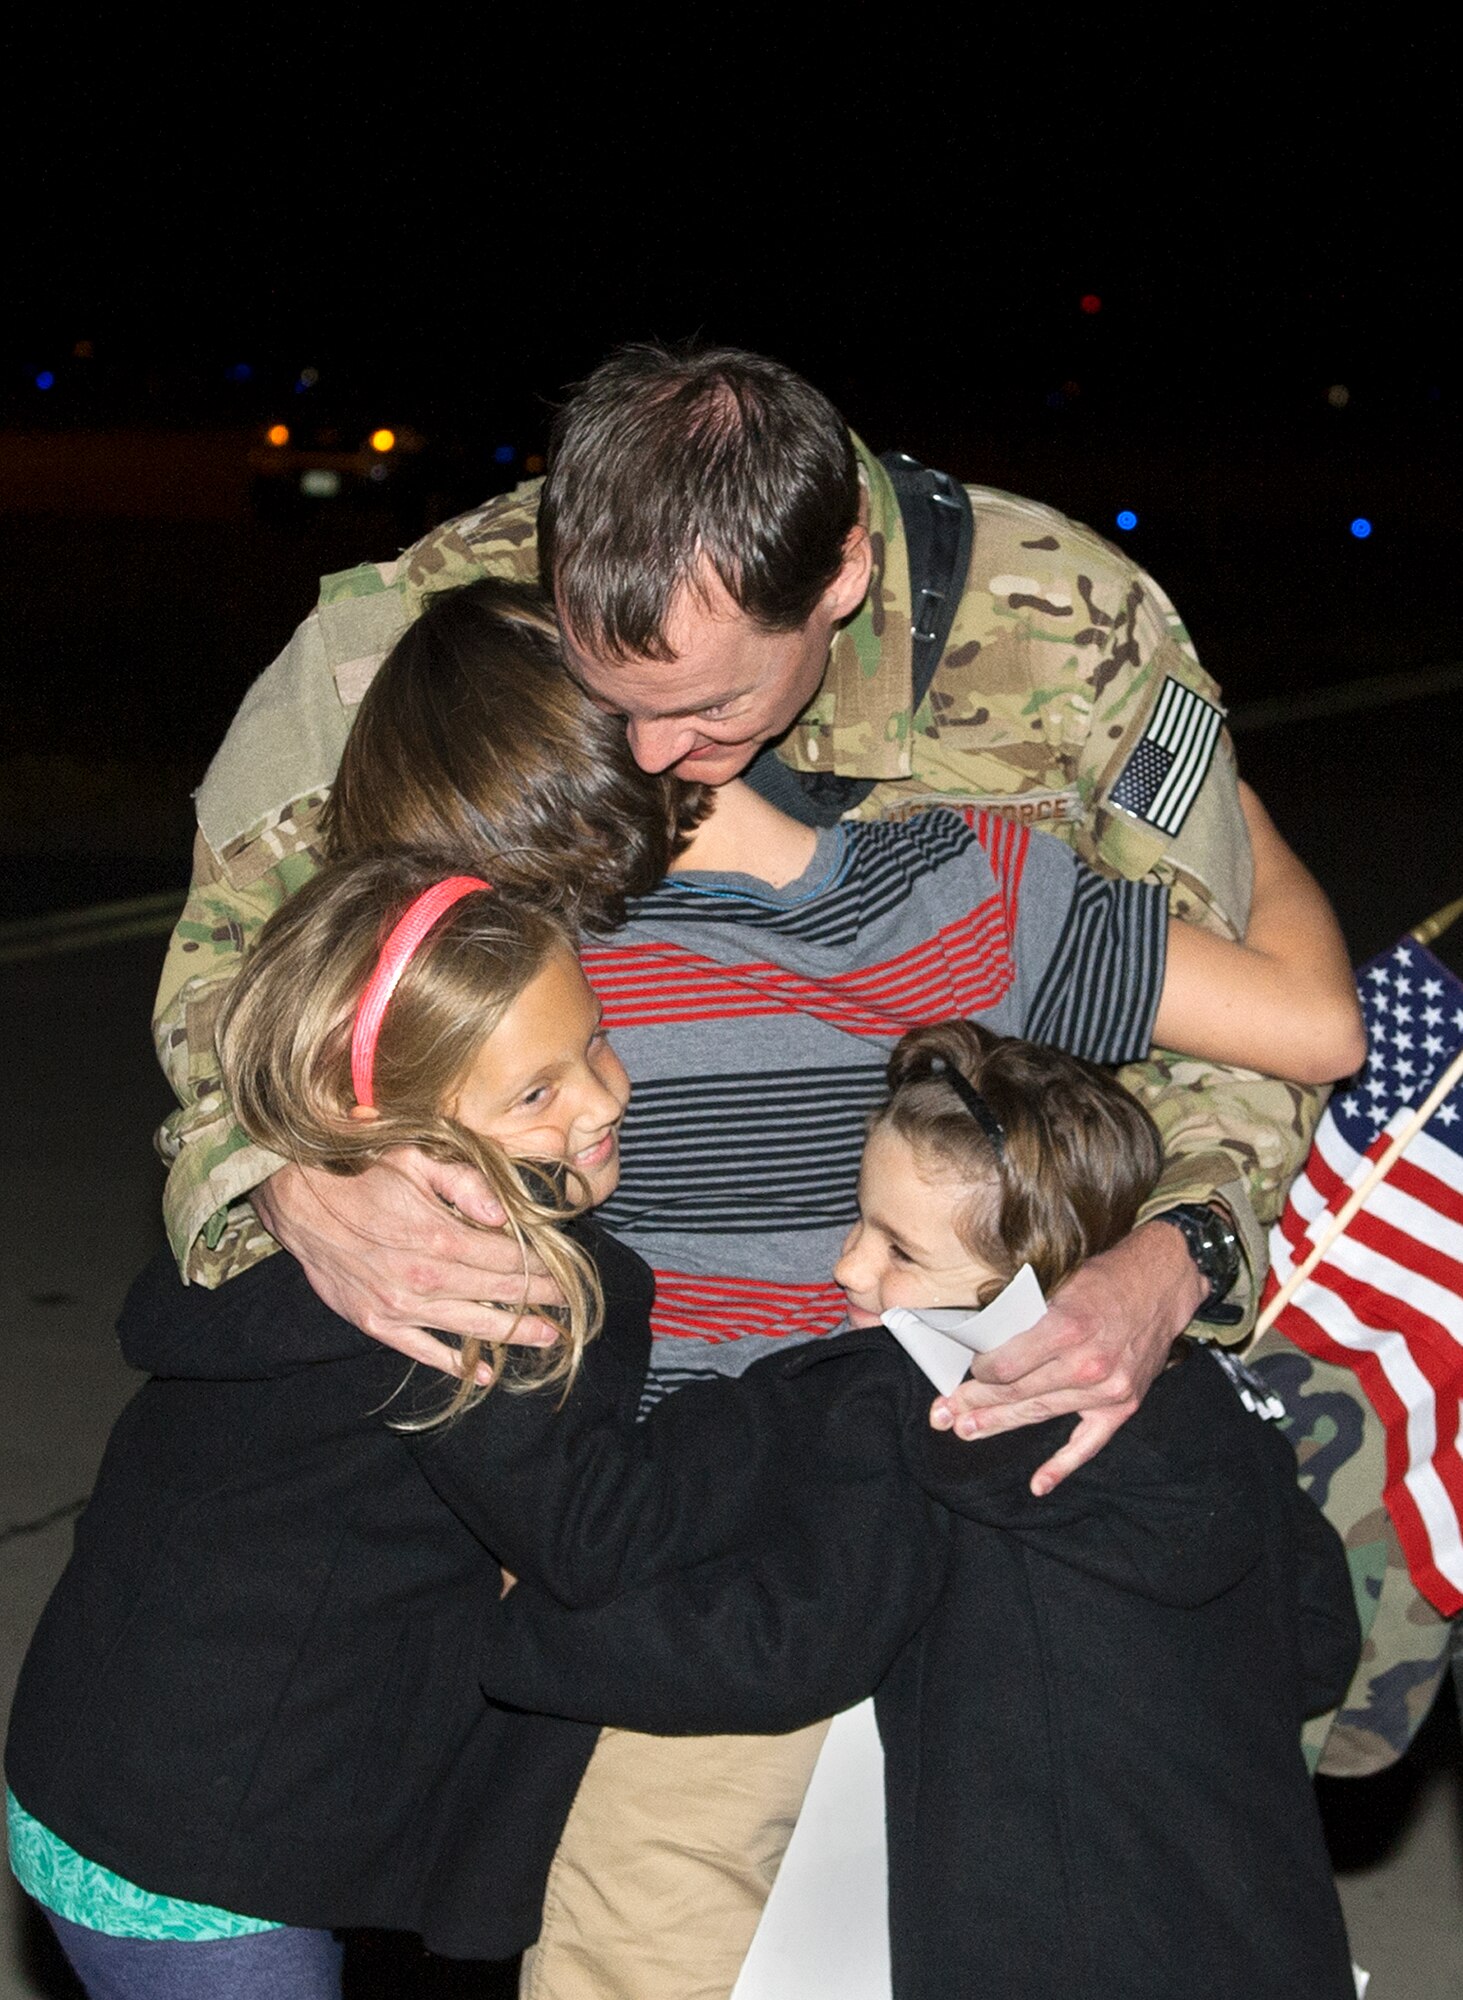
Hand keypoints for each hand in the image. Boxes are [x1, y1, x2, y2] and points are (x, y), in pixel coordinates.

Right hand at [253, 1148, 565, 1377]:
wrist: (299, 1201)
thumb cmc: (360, 1172)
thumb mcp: (416, 1160)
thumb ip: (465, 1184)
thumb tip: (504, 1214)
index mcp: (440, 1237)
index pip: (506, 1258)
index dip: (541, 1267)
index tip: (567, 1272)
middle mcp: (424, 1277)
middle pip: (496, 1293)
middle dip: (538, 1299)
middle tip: (569, 1305)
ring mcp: (400, 1306)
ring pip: (470, 1326)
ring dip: (513, 1333)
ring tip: (547, 1336)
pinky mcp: (377, 1322)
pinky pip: (423, 1351)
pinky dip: (455, 1363)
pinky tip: (483, 1374)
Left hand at [928, 1219, 1206, 1494]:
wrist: (1161, 1283)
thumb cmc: (1104, 1277)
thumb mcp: (1057, 1284)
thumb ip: (1023, 1317)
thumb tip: (978, 1342)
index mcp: (1066, 1326)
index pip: (1005, 1365)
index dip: (977, 1372)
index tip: (964, 1370)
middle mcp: (1087, 1363)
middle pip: (1016, 1392)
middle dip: (974, 1402)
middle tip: (944, 1413)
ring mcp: (1108, 1389)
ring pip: (1040, 1413)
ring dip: (999, 1423)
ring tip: (967, 1430)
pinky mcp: (1124, 1405)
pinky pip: (1088, 1443)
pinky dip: (1062, 1466)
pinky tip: (1038, 1484)